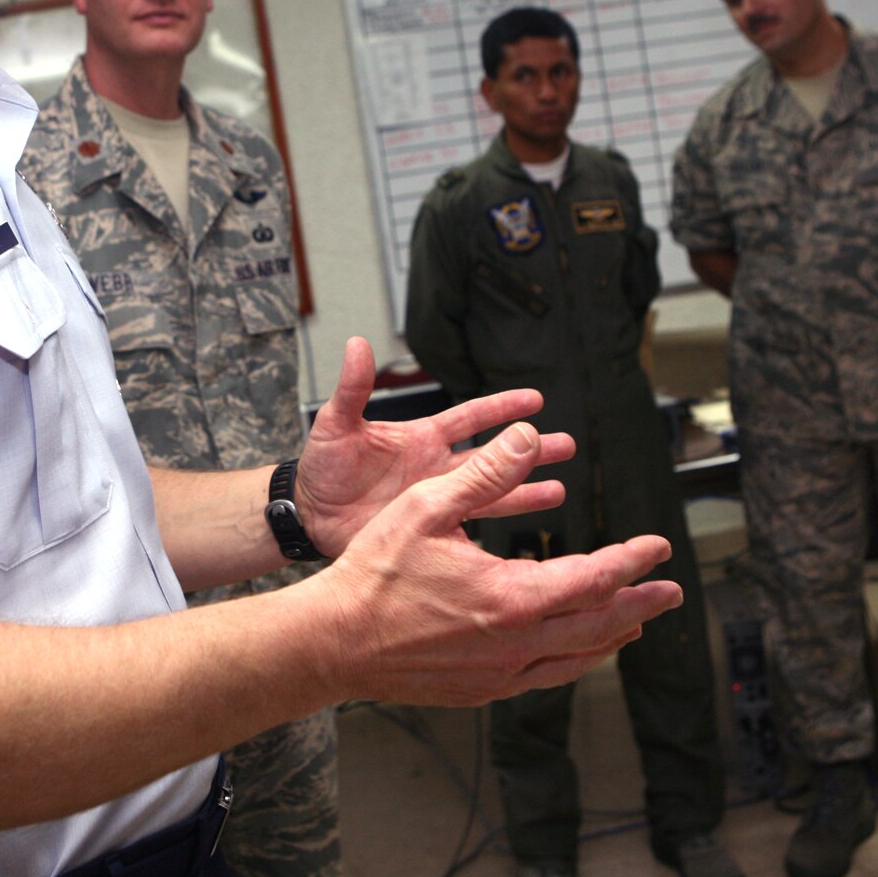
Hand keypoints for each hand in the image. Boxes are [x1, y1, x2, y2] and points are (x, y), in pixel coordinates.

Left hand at [295, 337, 565, 556]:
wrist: (310, 515)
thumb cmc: (321, 467)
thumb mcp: (335, 426)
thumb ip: (352, 389)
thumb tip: (357, 343)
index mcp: (420, 437)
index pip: (469, 416)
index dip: (501, 407)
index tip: (535, 400)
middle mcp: (437, 467)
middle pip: (494, 455)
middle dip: (529, 449)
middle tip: (567, 445)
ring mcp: (437, 499)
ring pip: (492, 493)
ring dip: (525, 490)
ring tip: (560, 489)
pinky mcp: (431, 530)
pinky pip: (473, 528)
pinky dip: (497, 529)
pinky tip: (519, 532)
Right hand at [309, 421, 681, 705]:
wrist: (334, 642)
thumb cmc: (374, 573)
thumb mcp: (427, 507)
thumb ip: (484, 473)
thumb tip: (528, 437)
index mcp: (511, 597)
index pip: (595, 578)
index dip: (632, 561)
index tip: (657, 547)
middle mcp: (516, 643)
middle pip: (600, 625)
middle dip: (641, 604)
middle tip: (671, 592)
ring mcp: (500, 674)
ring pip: (576, 658)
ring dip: (612, 636)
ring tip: (636, 622)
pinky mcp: (481, 691)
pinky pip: (545, 678)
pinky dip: (573, 660)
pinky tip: (575, 651)